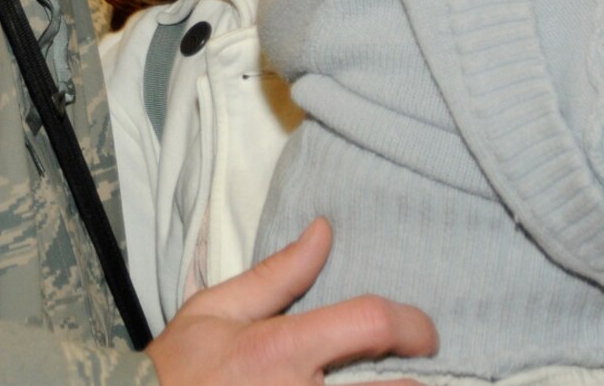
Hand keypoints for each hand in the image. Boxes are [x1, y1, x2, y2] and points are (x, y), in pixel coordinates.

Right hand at [144, 219, 436, 384]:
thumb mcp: (216, 310)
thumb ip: (277, 275)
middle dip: (419, 381)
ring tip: (393, 382)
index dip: (413, 324)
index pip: (371, 323)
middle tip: (419, 372)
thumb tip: (322, 232)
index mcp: (282, 349)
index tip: (424, 332)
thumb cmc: (179, 369)